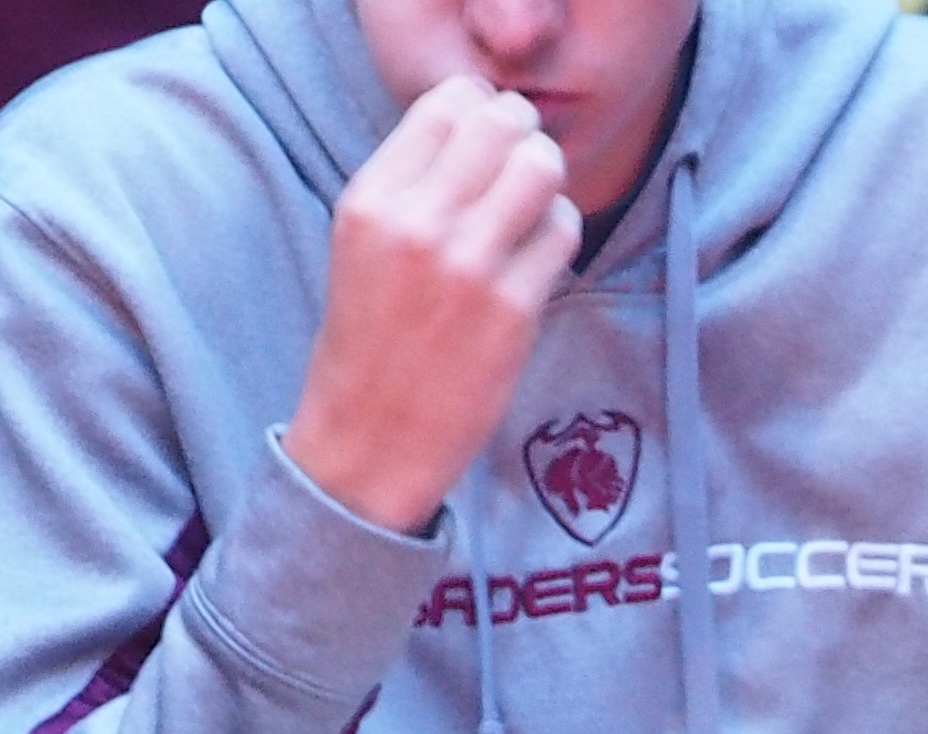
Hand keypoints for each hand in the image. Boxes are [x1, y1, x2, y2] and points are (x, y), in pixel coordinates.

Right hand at [285, 82, 579, 535]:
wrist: (370, 436)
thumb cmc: (374, 338)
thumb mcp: (365, 241)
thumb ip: (413, 183)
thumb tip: (480, 124)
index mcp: (372, 198)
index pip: (448, 103)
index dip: (483, 109)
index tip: (489, 138)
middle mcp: (416, 221)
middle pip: (502, 122)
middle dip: (524, 135)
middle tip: (523, 166)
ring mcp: (467, 264)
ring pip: (541, 166)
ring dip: (548, 180)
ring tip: (532, 211)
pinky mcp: (512, 309)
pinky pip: (562, 232)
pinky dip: (560, 234)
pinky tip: (538, 259)